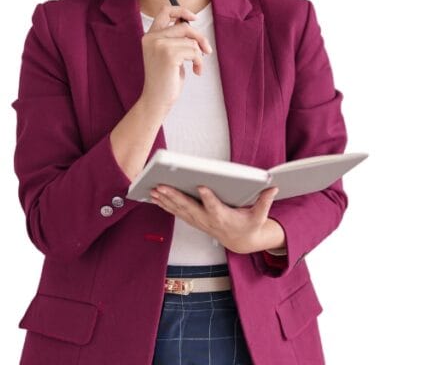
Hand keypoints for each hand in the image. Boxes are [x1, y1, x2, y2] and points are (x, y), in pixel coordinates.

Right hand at [139, 5, 212, 112]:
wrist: (156, 99)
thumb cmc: (165, 79)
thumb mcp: (168, 54)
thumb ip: (174, 39)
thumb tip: (190, 24)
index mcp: (149, 36)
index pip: (164, 11)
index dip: (181, 10)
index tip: (194, 18)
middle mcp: (152, 38)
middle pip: (184, 26)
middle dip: (200, 38)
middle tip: (207, 51)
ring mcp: (159, 45)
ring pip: (191, 40)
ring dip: (199, 54)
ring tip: (197, 66)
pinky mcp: (169, 55)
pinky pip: (194, 51)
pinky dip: (199, 62)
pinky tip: (195, 71)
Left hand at [150, 185, 285, 253]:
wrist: (241, 241)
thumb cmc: (250, 226)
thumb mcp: (260, 216)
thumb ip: (265, 202)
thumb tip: (273, 188)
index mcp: (224, 218)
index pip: (215, 208)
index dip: (208, 198)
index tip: (201, 187)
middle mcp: (209, 221)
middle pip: (190, 209)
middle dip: (175, 197)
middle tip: (162, 186)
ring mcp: (200, 222)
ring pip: (180, 211)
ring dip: (165, 201)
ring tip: (153, 190)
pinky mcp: (195, 221)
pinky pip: (178, 213)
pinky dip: (166, 205)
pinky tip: (156, 197)